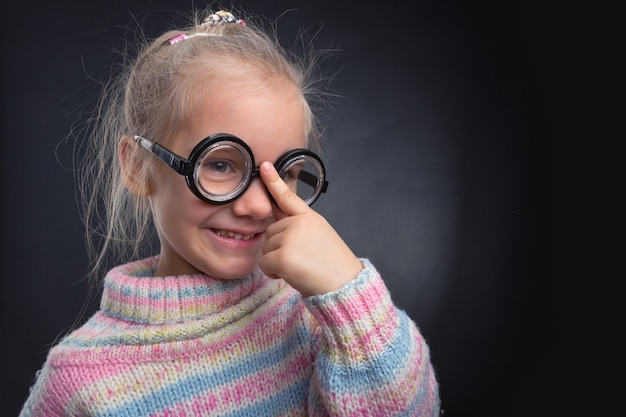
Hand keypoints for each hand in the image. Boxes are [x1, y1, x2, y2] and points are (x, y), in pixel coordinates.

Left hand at [258, 161, 362, 295]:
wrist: (345, 284)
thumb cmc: (332, 265)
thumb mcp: (320, 236)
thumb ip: (299, 227)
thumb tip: (276, 226)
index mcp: (310, 217)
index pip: (288, 197)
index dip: (274, 181)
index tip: (264, 166)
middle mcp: (299, 223)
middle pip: (271, 232)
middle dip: (279, 248)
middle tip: (301, 259)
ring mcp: (290, 238)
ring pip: (266, 248)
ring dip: (276, 261)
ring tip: (300, 267)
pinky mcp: (283, 256)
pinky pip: (264, 263)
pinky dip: (273, 273)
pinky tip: (292, 275)